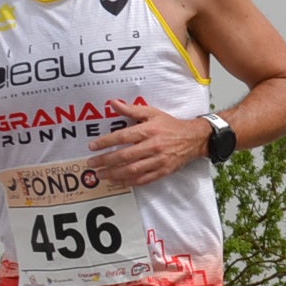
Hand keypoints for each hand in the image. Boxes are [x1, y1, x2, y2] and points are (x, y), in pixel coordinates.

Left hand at [90, 100, 208, 186]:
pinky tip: (117, 181)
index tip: (92, 146)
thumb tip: (113, 103)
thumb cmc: (170, 125)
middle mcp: (153, 146)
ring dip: (114, 174)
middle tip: (92, 164)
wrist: (194, 138)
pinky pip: (143, 179)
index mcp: (149, 130)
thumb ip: (131, 109)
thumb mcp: (152, 113)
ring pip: (132, 170)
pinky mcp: (163, 171)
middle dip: (105, 161)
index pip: (123, 137)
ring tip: (100, 175)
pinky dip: (128, 182)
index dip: (106, 142)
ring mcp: (158, 160)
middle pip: (125, 156)